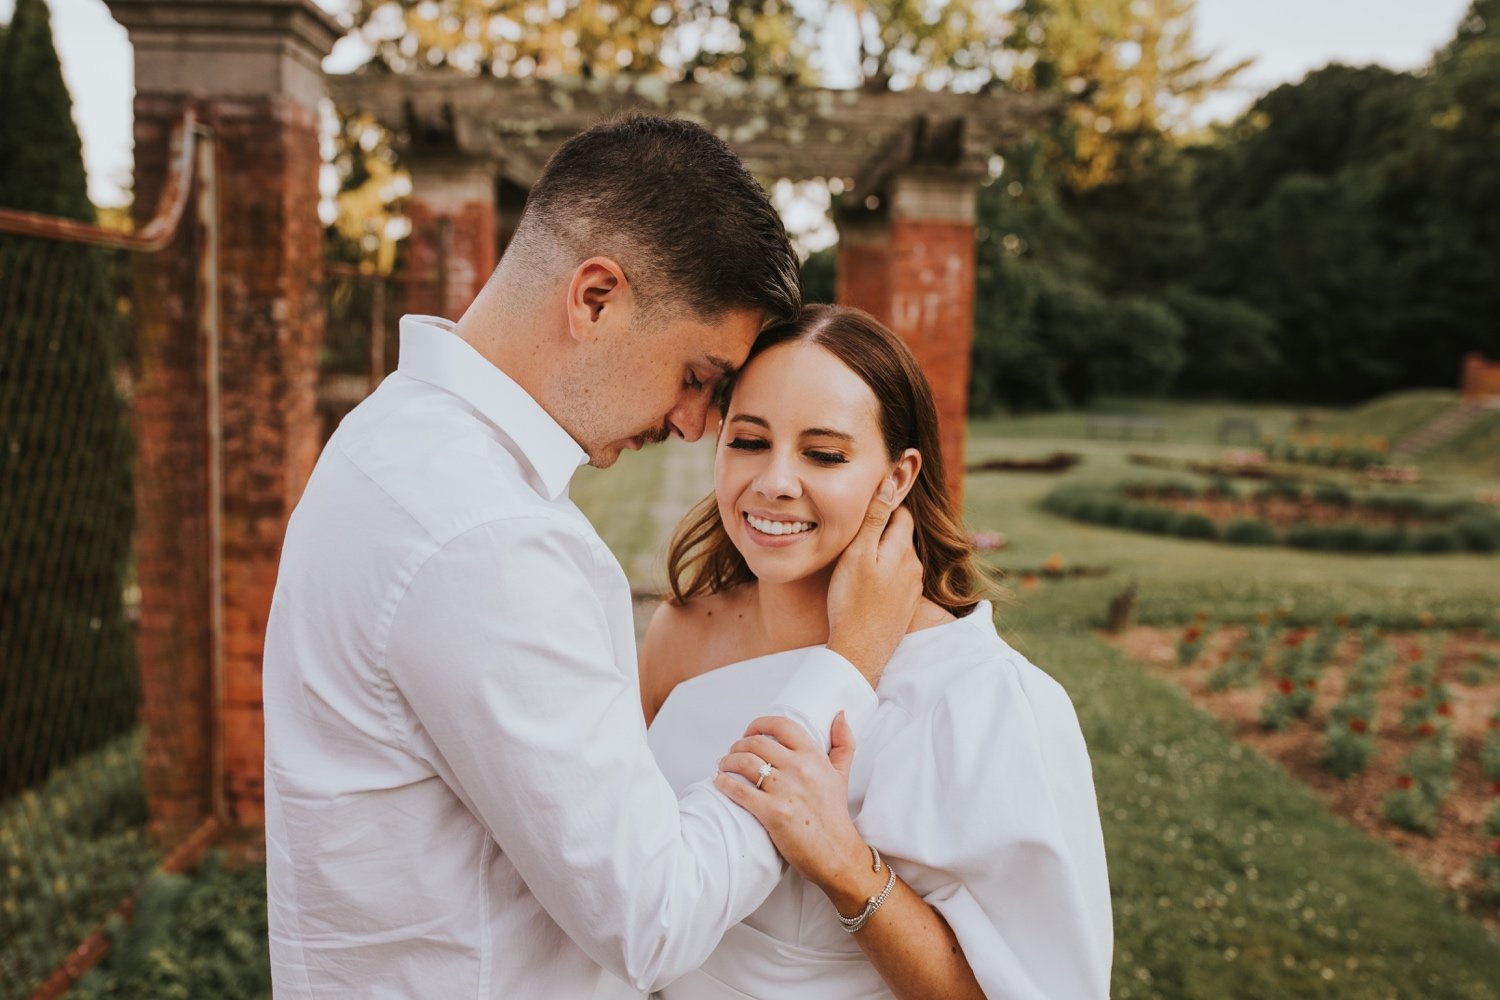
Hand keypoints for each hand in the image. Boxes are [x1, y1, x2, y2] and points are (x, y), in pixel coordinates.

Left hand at [713, 713, 872, 898]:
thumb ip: (843, 743)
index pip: (781, 725)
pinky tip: (719, 782)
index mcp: (814, 757)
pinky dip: (724, 783)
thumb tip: (840, 714)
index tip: (749, 732)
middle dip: (738, 745)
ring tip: (723, 766)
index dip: (759, 724)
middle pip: (756, 742)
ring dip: (727, 761)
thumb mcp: (841, 775)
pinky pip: (739, 790)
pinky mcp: (773, 813)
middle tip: (732, 752)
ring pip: (744, 762)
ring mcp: (785, 791)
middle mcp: (800, 769)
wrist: (836, 854)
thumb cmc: (834, 815)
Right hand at [826, 484, 922, 686]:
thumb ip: (875, 519)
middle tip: (856, 533)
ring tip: (857, 559)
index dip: (884, 506)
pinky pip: (897, 579)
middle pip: (900, 536)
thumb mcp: (858, 554)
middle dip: (882, 530)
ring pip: (898, 558)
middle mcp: (914, 567)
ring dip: (882, 554)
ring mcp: (912, 588)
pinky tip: (865, 584)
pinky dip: (884, 575)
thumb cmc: (852, 601)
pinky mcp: (905, 606)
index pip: (901, 514)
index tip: (864, 506)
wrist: (860, 651)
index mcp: (903, 549)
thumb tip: (889, 485)